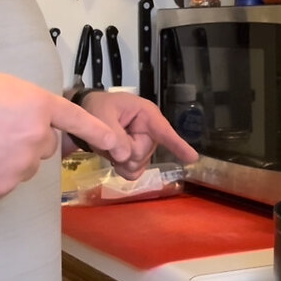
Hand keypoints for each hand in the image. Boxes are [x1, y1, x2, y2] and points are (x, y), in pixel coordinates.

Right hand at [0, 73, 132, 199]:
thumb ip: (29, 103)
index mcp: (36, 105)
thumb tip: (40, 121)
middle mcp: (35, 137)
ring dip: (8, 158)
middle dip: (26, 140)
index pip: (78, 121)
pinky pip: (5, 183)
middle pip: (44, 145)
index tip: (120, 144)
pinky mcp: (1, 189)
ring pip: (24, 166)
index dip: (101, 133)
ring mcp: (19, 166)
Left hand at [73, 91, 198, 179]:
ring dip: (122, 161)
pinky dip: (124, 170)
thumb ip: (113, 135)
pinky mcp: (138, 157)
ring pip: (139, 164)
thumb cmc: (98, 108)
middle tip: (109, 140)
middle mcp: (150, 131)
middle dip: (125, 151)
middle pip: (144, 152)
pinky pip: (135, 172)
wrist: (88, 115)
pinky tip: (115, 160)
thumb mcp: (101, 116)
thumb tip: (125, 156)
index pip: (164, 131)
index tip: (192, 158)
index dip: (177, 145)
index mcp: (146, 115)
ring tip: (111, 147)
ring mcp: (146, 145)